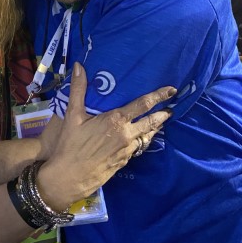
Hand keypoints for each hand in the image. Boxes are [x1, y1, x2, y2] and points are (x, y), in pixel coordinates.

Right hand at [38, 62, 174, 208]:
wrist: (70, 177)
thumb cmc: (70, 144)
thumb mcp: (72, 115)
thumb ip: (78, 89)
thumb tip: (79, 66)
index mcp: (116, 120)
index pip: (143, 105)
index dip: (158, 96)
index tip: (171, 90)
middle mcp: (126, 134)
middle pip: (151, 122)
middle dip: (162, 114)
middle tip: (171, 108)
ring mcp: (127, 150)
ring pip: (146, 136)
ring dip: (154, 128)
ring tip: (160, 121)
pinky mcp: (124, 161)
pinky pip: (138, 147)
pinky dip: (143, 139)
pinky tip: (141, 138)